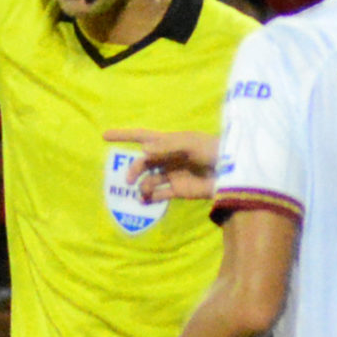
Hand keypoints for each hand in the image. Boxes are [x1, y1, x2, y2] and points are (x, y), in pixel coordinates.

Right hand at [102, 128, 218, 201]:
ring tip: (143, 193)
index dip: (124, 135)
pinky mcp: (178, 191)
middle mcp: (168, 158)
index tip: (104, 135)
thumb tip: (142, 151)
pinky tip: (145, 201)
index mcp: (170, 142)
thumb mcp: (191, 144)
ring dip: (142, 186)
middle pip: (143, 162)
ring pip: (149, 180)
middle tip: (130, 179)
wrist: (232, 173)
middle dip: (134, 169)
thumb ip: (167, 146)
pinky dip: (150, 198)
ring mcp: (173, 175)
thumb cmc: (214, 150)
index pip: (143, 136)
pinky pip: (159, 194)